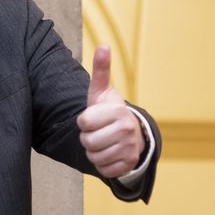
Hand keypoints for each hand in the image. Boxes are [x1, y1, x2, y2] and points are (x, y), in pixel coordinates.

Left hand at [76, 45, 144, 176]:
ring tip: (103, 141)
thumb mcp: (101, 91)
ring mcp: (130, 149)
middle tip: (97, 131)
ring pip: (93, 157)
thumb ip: (101, 69)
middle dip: (87, 137)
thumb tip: (103, 45)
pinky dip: (101, 164)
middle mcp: (128, 130)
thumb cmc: (108, 110)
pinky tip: (109, 153)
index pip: (83, 122)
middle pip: (87, 141)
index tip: (93, 118)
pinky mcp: (129, 165)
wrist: (129, 132)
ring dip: (93, 151)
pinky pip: (102, 169)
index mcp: (119, 111)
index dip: (83, 121)